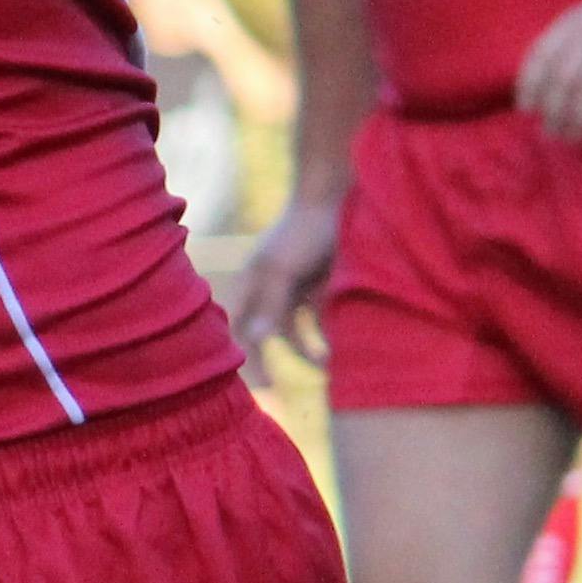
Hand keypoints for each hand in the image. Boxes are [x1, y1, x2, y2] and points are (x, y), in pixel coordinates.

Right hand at [229, 192, 344, 373]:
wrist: (341, 196)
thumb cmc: (305, 230)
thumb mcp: (283, 269)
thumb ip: (269, 305)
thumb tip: (255, 341)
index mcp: (253, 282)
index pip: (239, 327)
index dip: (244, 354)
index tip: (260, 384)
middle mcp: (270, 287)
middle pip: (267, 333)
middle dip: (276, 358)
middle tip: (286, 387)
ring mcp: (296, 286)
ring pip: (295, 329)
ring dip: (307, 348)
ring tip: (326, 364)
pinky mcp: (322, 284)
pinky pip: (320, 318)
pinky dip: (327, 332)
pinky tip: (340, 344)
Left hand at [515, 0, 581, 144]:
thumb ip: (565, 49)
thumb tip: (537, 97)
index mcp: (572, 21)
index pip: (539, 57)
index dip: (529, 87)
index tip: (527, 111)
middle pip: (561, 80)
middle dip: (553, 112)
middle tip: (551, 133)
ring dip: (577, 121)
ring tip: (573, 138)